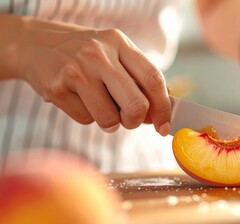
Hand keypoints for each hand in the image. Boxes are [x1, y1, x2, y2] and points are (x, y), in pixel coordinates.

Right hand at [16, 17, 170, 134]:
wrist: (36, 43)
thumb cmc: (86, 54)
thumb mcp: (115, 53)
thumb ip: (139, 78)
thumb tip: (163, 110)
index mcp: (120, 43)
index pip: (153, 79)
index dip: (164, 107)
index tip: (164, 125)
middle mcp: (99, 55)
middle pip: (136, 104)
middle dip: (136, 121)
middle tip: (130, 119)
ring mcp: (76, 71)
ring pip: (110, 119)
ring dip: (110, 121)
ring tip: (99, 104)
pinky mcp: (57, 88)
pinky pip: (86, 120)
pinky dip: (88, 116)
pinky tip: (79, 99)